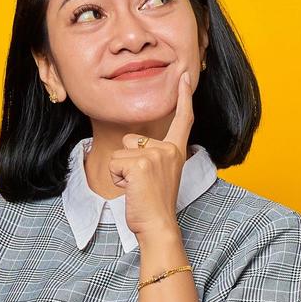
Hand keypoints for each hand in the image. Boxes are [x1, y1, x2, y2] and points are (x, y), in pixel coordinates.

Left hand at [106, 69, 195, 240]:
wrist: (158, 226)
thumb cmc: (155, 205)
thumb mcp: (158, 175)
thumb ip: (152, 157)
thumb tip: (133, 144)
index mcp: (176, 151)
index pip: (183, 119)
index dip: (183, 97)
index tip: (185, 76)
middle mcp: (168, 150)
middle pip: (131, 141)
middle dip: (127, 162)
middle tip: (142, 186)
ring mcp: (155, 155)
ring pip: (120, 152)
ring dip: (121, 172)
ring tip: (137, 189)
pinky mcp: (140, 164)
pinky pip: (114, 163)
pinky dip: (117, 179)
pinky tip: (132, 191)